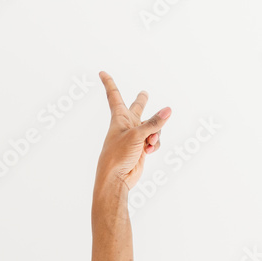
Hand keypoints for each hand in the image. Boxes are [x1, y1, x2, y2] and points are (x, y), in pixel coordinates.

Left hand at [95, 70, 171, 190]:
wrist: (116, 179)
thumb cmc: (118, 155)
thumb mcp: (137, 135)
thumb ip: (154, 123)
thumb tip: (168, 110)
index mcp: (119, 118)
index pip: (114, 96)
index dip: (108, 83)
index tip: (101, 72)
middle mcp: (127, 125)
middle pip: (137, 108)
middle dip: (142, 101)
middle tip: (144, 93)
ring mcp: (135, 137)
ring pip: (153, 127)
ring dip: (156, 133)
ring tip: (150, 143)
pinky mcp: (141, 148)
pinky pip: (154, 141)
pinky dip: (154, 145)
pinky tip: (149, 151)